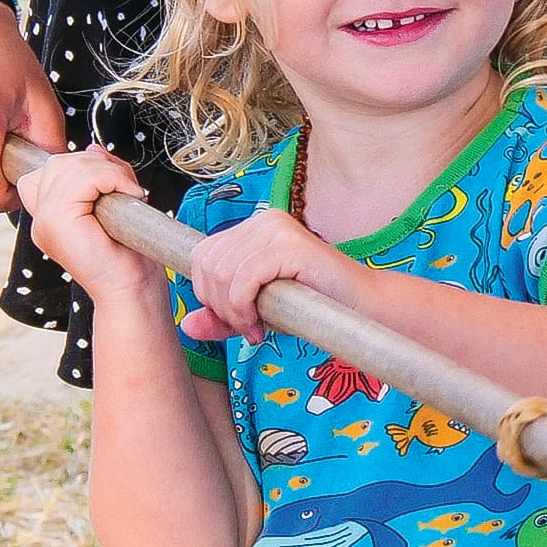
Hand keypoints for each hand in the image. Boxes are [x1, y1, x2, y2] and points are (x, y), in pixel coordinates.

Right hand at [15, 144, 162, 302]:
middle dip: (99, 162)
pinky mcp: (57, 222)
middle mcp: (41, 219)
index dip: (82, 165)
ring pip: (72, 165)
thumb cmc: (127, 253)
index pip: (49, 168)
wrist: (132, 289)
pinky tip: (129, 194)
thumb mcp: (110, 202)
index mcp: (49, 216)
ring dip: (110, 170)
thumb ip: (95, 175)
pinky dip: (113, 177)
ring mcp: (45, 222)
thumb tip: (92, 148)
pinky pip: (84, 177)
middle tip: (125, 185)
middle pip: (60, 161)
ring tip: (128, 191)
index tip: (110, 180)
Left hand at [185, 208, 357, 346]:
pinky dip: (243, 307)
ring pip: (221, 272)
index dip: (207, 293)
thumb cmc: (311, 308)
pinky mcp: (289, 244)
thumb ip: (222, 317)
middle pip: (207, 264)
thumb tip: (186, 325)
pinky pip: (243, 279)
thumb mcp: (257, 313)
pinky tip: (262, 323)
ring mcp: (277, 227)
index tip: (234, 318)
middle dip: (218, 305)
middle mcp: (263, 219)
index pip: (202, 254)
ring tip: (256, 327)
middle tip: (246, 327)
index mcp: (253, 228)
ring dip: (231, 311)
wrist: (360, 309)